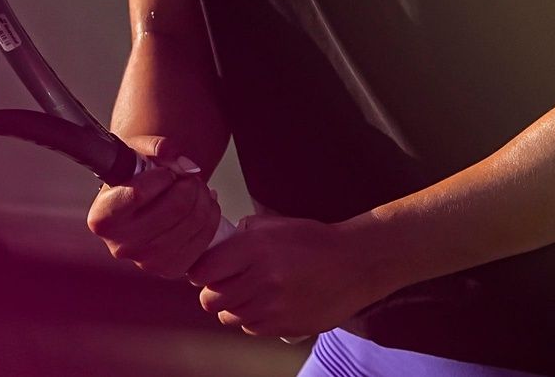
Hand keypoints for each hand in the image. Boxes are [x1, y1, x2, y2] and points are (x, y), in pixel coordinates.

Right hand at [85, 135, 221, 279]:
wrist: (140, 203)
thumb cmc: (136, 177)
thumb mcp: (137, 152)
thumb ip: (156, 147)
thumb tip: (184, 165)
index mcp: (103, 218)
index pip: (138, 194)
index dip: (160, 176)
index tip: (165, 171)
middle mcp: (121, 246)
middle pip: (175, 207)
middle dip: (189, 182)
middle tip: (187, 176)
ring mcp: (146, 262)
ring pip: (194, 220)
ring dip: (203, 195)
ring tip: (195, 187)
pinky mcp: (171, 269)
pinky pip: (205, 237)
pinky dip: (211, 214)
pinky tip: (203, 204)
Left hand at [186, 213, 391, 338]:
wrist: (355, 264)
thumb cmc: (314, 240)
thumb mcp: (276, 224)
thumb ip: (243, 234)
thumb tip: (217, 246)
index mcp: (254, 247)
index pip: (203, 271)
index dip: (200, 272)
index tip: (205, 270)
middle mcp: (260, 278)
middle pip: (211, 300)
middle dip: (213, 292)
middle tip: (225, 284)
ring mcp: (272, 306)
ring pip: (229, 317)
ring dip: (233, 307)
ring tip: (249, 293)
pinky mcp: (283, 326)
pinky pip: (251, 329)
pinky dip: (252, 319)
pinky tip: (267, 304)